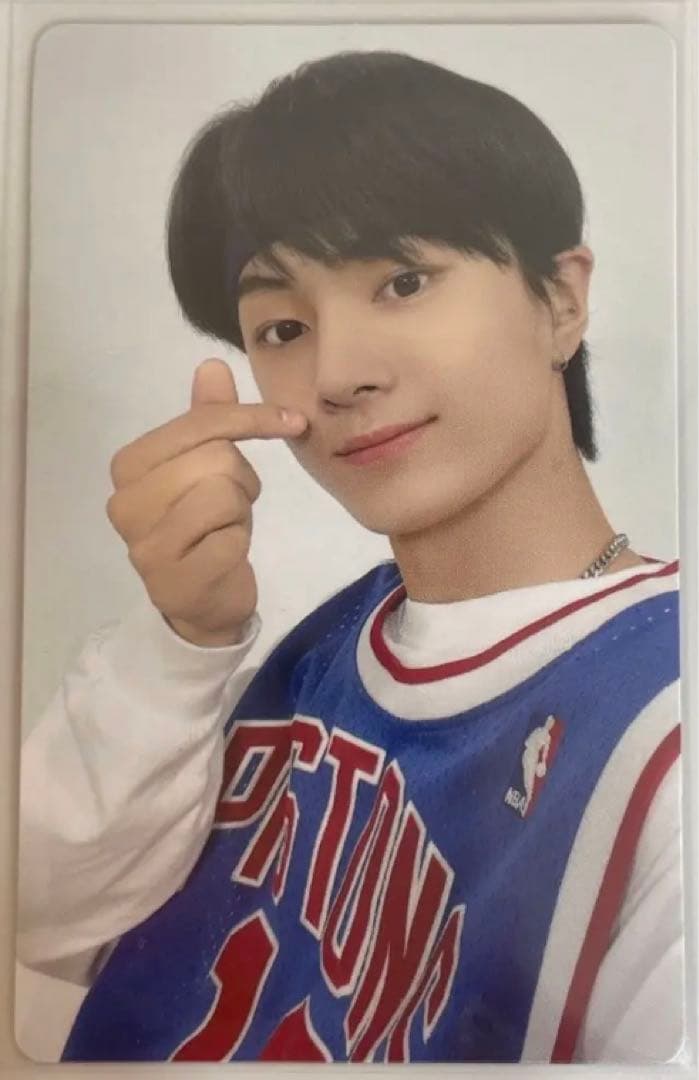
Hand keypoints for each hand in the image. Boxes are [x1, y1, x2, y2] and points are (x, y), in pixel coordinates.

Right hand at [106, 358, 306, 646]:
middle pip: (216, 457)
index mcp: (129, 466)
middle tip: (232, 503)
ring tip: (224, 527)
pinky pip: (230, 539)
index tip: (292, 421)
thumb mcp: (206, 465)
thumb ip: (208, 418)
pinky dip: (239, 542)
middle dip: (241, 478)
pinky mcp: (175, 580)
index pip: (200, 423)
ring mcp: (145, 545)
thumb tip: (213, 364)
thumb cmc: (205, 526)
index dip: (252, 418)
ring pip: (224, 494)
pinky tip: (223, 555)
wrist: (202, 603)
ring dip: (240, 511)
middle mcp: (125, 503)